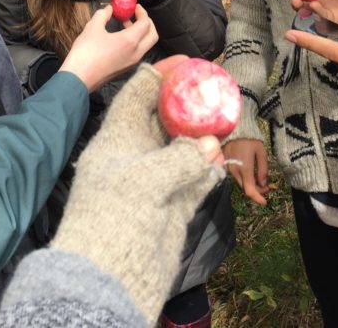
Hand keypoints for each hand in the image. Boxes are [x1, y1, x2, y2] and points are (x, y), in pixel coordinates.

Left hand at [49, 61, 226, 323]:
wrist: (109, 277)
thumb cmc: (115, 216)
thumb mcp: (146, 179)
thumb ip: (182, 157)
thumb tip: (212, 144)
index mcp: (118, 137)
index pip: (138, 93)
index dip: (162, 74)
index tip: (188, 61)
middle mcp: (135, 154)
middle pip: (165, 119)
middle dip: (189, 104)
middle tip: (217, 90)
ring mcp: (154, 181)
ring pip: (183, 148)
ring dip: (204, 136)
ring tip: (228, 121)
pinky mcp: (171, 206)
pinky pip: (194, 179)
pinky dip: (209, 169)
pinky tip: (223, 159)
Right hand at [60, 4, 157, 91]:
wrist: (79, 78)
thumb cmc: (86, 52)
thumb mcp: (92, 28)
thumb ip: (103, 15)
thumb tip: (109, 9)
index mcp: (131, 41)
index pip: (146, 23)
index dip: (142, 12)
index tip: (134, 6)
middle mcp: (136, 52)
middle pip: (152, 35)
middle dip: (147, 23)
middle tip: (136, 15)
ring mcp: (132, 63)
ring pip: (146, 45)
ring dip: (141, 33)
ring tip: (125, 25)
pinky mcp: (126, 69)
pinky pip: (138, 53)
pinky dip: (135, 42)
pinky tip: (120, 38)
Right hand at [223, 138, 268, 205]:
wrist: (233, 130)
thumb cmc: (249, 139)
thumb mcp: (261, 151)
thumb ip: (263, 169)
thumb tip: (263, 184)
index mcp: (244, 168)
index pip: (250, 190)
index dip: (258, 198)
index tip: (265, 202)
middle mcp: (235, 171)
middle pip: (245, 189)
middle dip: (256, 191)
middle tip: (266, 187)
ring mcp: (228, 169)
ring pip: (240, 183)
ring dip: (250, 185)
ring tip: (259, 180)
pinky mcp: (225, 167)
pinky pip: (236, 177)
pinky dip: (244, 179)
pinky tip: (250, 175)